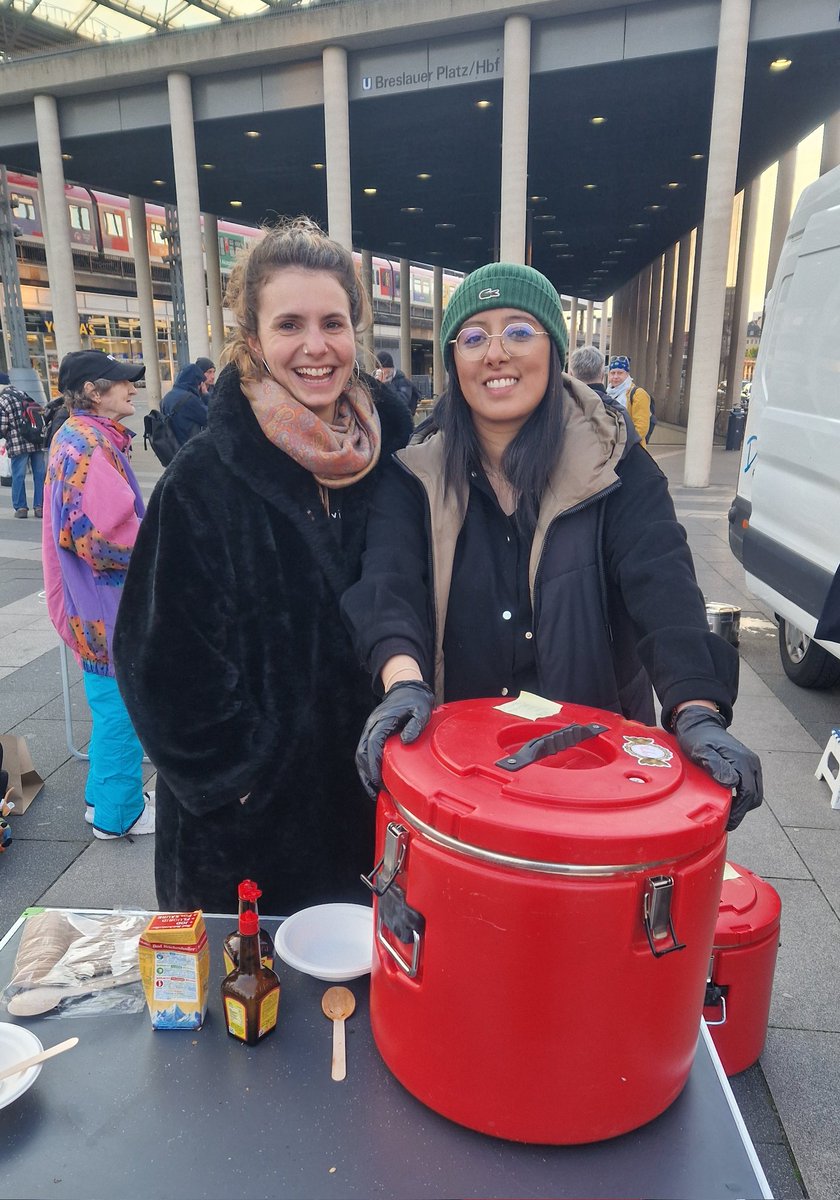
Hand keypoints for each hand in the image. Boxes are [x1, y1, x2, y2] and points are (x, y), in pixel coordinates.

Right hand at [355, 680, 434, 799]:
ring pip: (361, 754)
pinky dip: (367, 767)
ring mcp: (371, 729)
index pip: (373, 744)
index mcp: (383, 720)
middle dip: (367, 774)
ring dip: (365, 773)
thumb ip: (415, 725)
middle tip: (375, 791)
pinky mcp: (373, 733)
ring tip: (373, 790)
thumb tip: (405, 741)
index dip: (374, 764)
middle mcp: (372, 725)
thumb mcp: (422, 711)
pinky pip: (366, 752)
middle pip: (362, 752)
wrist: (407, 689)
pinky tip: (374, 779)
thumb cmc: (415, 700)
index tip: (377, 780)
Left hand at [673, 706, 762, 830]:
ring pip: (754, 792)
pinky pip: (750, 785)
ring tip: (727, 813)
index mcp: (742, 761)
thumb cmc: (697, 737)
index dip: (739, 811)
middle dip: (742, 810)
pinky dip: (743, 796)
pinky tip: (729, 800)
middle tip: (727, 821)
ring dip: (743, 804)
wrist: (700, 722)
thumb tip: (731, 783)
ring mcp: (750, 763)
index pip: (747, 794)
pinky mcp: (747, 764)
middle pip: (754, 796)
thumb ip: (715, 765)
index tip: (729, 822)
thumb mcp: (701, 750)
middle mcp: (751, 763)